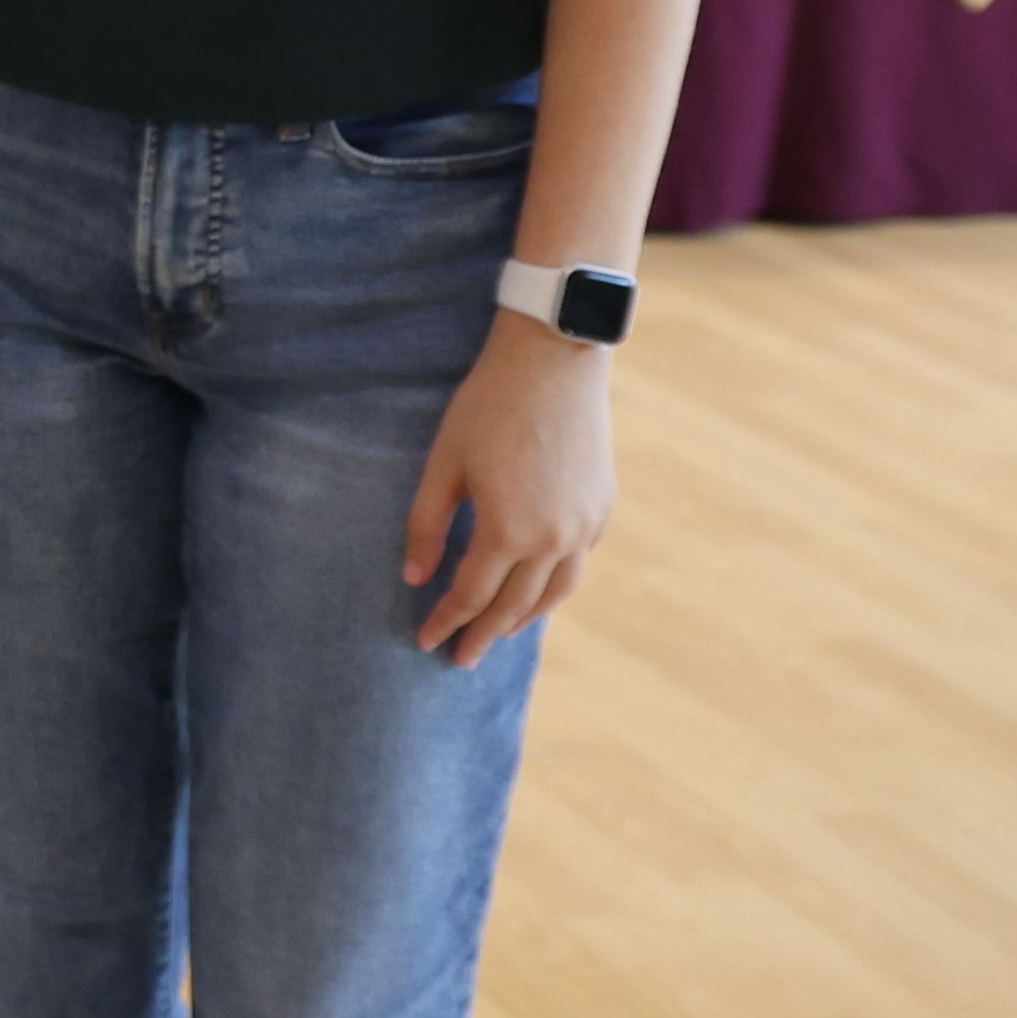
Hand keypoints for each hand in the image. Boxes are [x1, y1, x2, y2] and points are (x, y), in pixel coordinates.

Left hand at [399, 316, 613, 662]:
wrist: (555, 360)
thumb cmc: (488, 406)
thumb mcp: (444, 462)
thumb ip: (427, 524)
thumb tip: (415, 578)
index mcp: (508, 531)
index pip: (469, 595)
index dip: (445, 621)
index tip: (425, 641)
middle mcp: (552, 540)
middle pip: (513, 606)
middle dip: (483, 633)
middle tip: (461, 657)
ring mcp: (584, 527)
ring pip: (553, 593)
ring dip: (524, 619)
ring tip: (499, 631)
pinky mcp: (601, 509)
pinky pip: (576, 564)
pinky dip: (554, 585)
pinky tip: (537, 587)